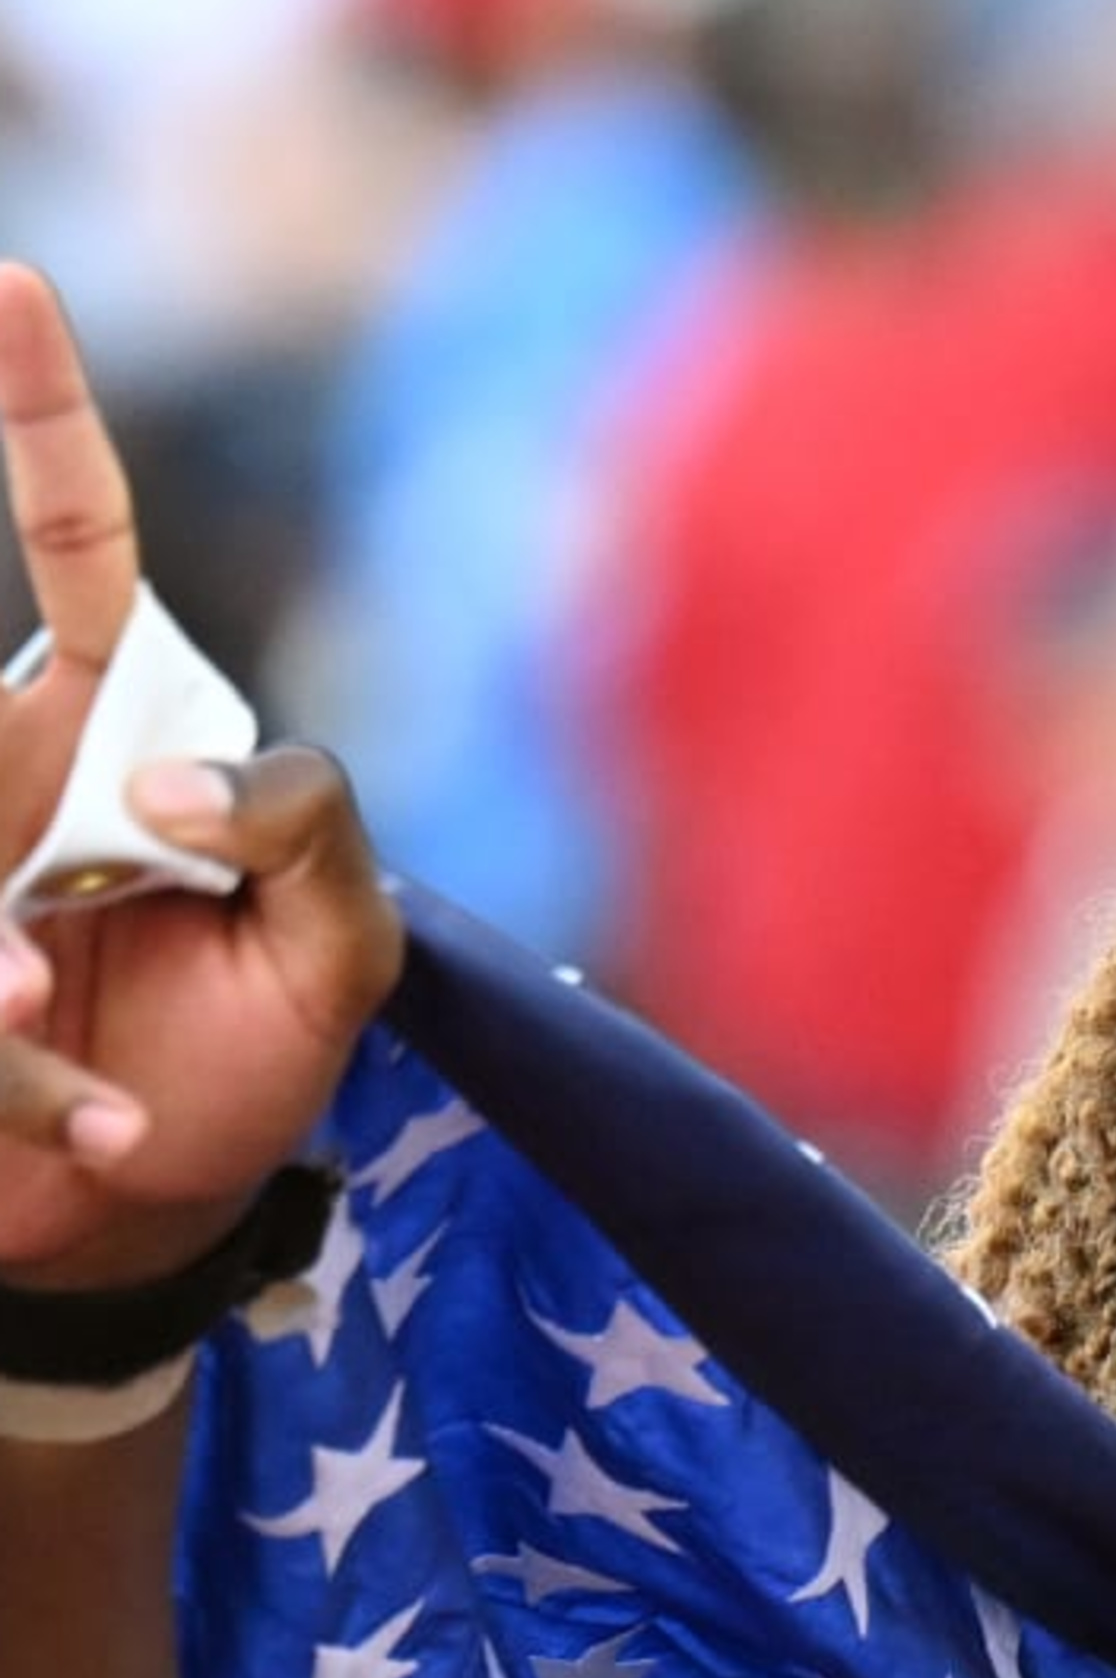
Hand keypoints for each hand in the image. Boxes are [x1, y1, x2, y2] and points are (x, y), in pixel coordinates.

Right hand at [0, 262, 400, 1286]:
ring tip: (53, 1027)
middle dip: (9, 883)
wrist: (153, 1212)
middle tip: (44, 971)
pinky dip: (32, 1084)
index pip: (81, 542)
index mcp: (103, 724)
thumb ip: (309, 827)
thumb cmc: (241, 1064)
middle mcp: (7, 761)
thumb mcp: (341, 954)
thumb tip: (156, 776)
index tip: (20, 286)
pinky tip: (97, 1129)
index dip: (45, 419)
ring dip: (6, 983)